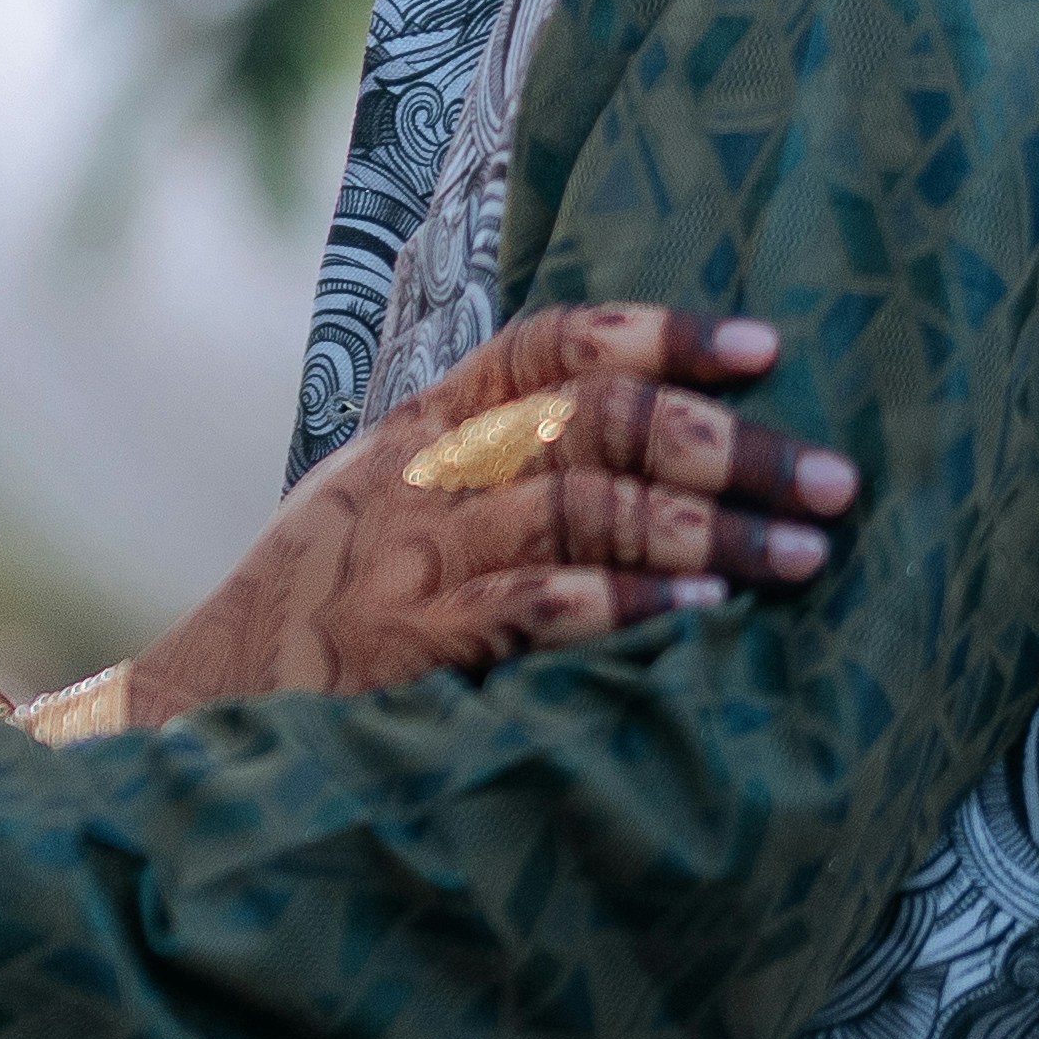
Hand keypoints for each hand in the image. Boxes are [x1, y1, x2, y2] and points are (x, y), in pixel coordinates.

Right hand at [119, 304, 860, 728]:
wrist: (204, 703)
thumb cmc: (320, 609)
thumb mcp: (388, 503)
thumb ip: (488, 463)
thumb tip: (641, 445)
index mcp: (426, 426)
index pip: (554, 344)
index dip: (665, 334)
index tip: (767, 348)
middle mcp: (426, 472)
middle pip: (597, 421)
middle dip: (728, 445)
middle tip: (834, 479)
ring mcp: (416, 553)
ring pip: (584, 506)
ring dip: (708, 530)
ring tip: (803, 556)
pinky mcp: (411, 639)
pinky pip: (537, 604)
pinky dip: (627, 606)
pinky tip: (701, 619)